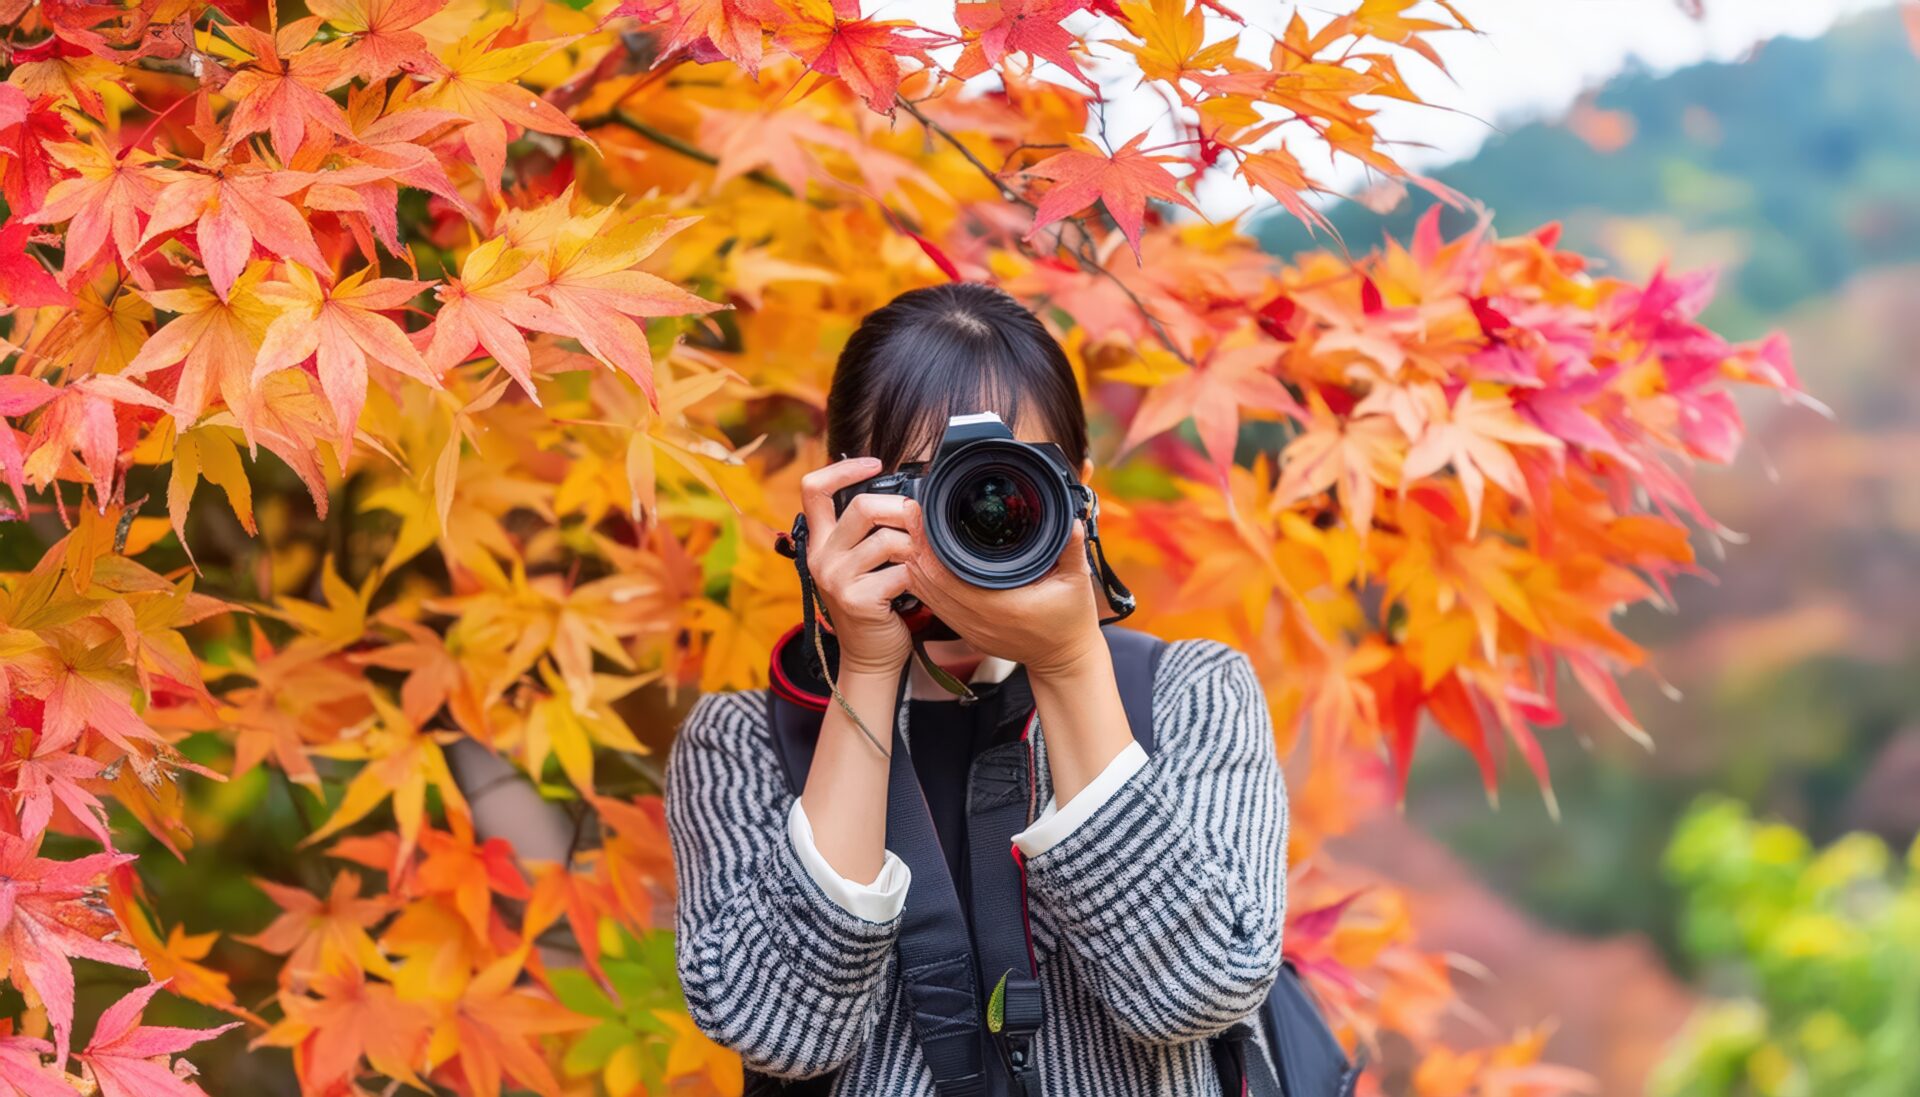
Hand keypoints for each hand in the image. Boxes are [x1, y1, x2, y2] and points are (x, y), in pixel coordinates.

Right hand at [800, 457, 916, 675]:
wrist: (872, 657)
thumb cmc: (875, 603)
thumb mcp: (861, 563)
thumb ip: (867, 532)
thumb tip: (904, 495)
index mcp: (820, 542)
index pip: (813, 489)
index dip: (843, 468)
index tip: (874, 463)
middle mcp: (821, 557)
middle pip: (860, 506)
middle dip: (898, 509)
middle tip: (916, 522)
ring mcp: (836, 579)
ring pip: (886, 539)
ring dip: (912, 548)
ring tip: (917, 561)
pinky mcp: (856, 600)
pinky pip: (898, 572)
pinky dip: (915, 577)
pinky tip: (914, 587)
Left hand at [901, 499, 1102, 680]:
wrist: (1064, 659)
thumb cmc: (1070, 622)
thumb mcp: (1077, 583)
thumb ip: (1073, 550)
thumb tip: (1072, 522)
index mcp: (1001, 606)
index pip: (948, 574)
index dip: (928, 545)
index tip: (921, 515)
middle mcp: (979, 620)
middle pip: (930, 581)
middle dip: (916, 546)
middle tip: (910, 514)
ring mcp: (971, 629)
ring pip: (928, 595)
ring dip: (917, 564)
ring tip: (910, 532)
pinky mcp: (968, 633)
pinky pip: (937, 606)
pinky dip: (925, 583)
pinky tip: (920, 563)